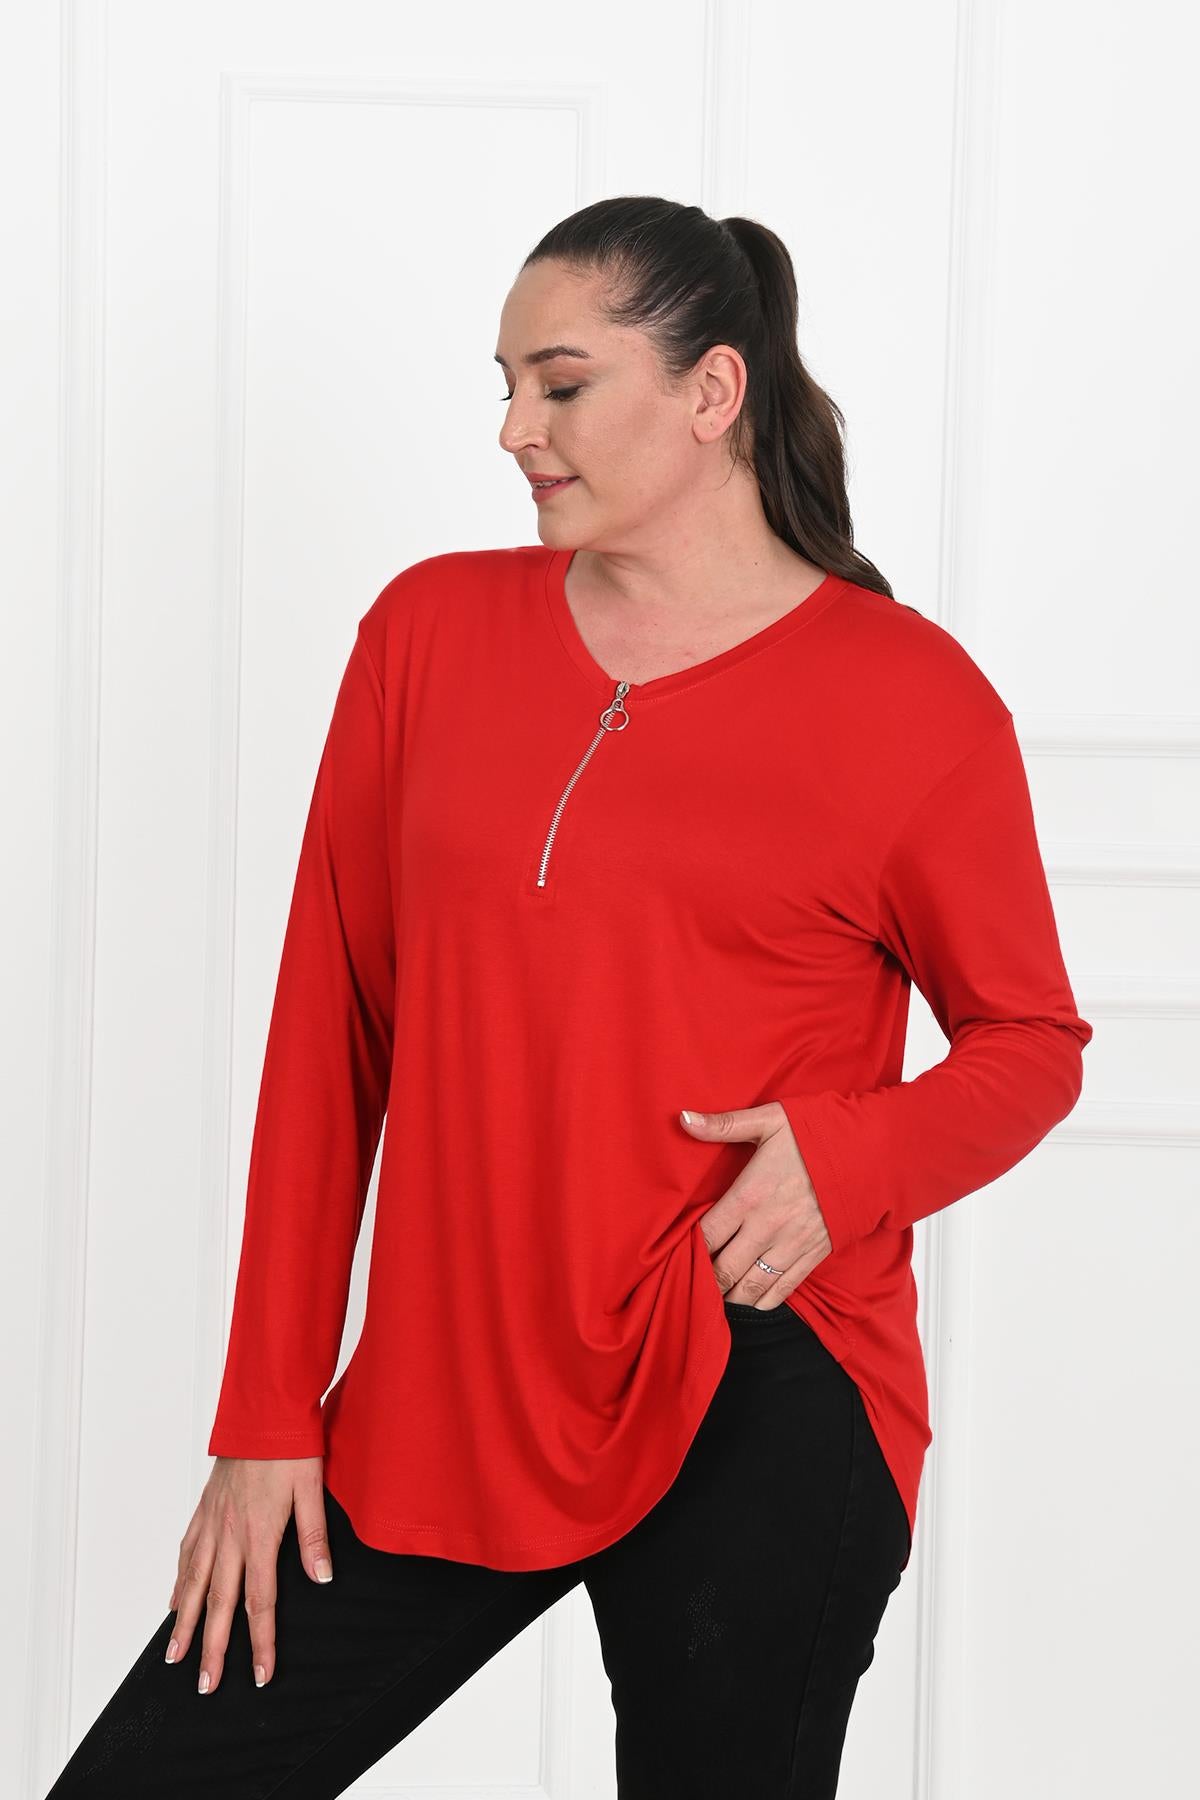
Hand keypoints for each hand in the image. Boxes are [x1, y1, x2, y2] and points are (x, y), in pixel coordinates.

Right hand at [165, 1456, 331, 1693]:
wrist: (261, 1410)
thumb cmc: (289, 1447)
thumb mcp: (312, 1488)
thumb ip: (314, 1535)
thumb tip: (322, 1578)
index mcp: (258, 1535)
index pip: (259, 1602)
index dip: (260, 1642)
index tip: (259, 1675)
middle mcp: (229, 1535)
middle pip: (217, 1603)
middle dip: (212, 1648)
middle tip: (206, 1686)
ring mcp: (212, 1522)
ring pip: (192, 1583)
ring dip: (183, 1623)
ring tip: (175, 1656)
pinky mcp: (205, 1509)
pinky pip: (187, 1552)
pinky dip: (178, 1581)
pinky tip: (173, 1600)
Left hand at [680, 1102, 832, 1307]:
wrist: (870, 1154)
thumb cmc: (816, 1134)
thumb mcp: (769, 1120)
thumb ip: (724, 1124)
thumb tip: (684, 1119)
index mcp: (750, 1195)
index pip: (705, 1236)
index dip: (685, 1250)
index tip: (675, 1252)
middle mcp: (767, 1228)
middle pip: (722, 1270)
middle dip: (703, 1280)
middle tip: (690, 1280)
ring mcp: (791, 1246)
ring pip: (749, 1289)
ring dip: (728, 1295)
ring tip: (715, 1293)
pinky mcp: (812, 1257)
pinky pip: (781, 1292)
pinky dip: (761, 1302)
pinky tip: (748, 1298)